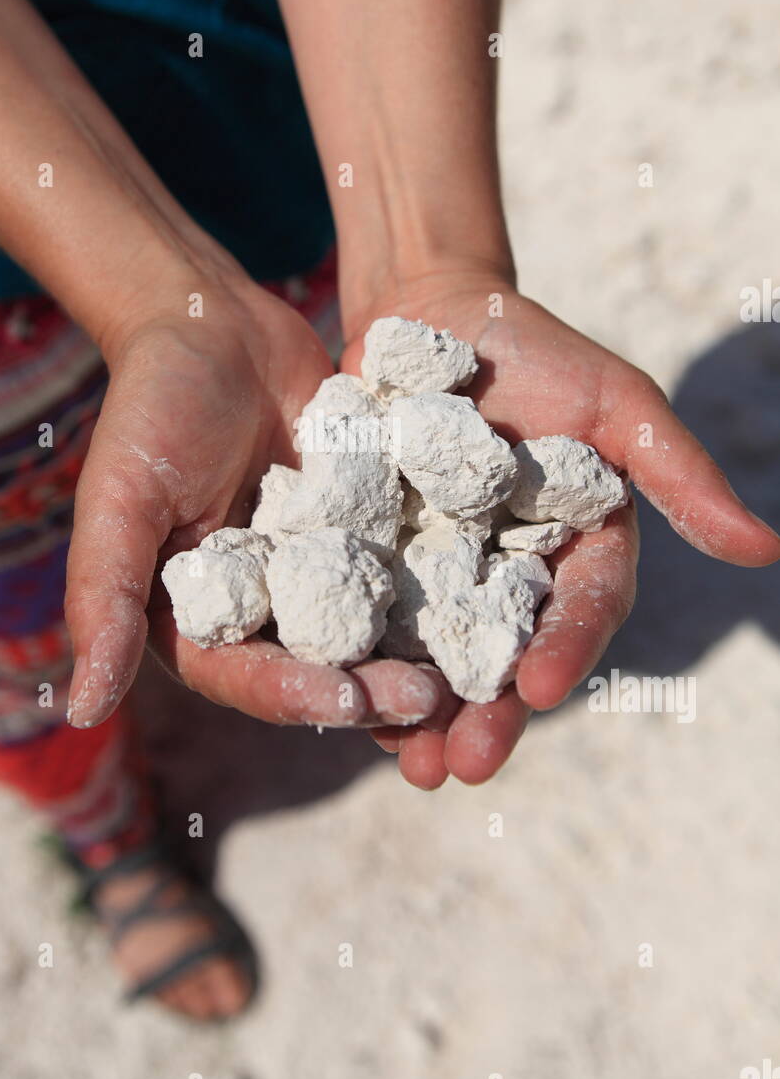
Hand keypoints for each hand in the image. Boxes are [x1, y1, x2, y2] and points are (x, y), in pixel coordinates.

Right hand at [65, 273, 455, 732]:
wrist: (218, 325)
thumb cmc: (152, 406)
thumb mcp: (120, 499)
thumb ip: (103, 597)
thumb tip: (81, 710)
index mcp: (196, 621)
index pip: (246, 678)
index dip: (295, 696)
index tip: (348, 702)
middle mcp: (261, 612)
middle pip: (319, 670)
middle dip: (372, 690)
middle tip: (431, 700)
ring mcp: (317, 575)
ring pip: (370, 633)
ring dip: (416, 657)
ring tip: (471, 673)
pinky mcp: (365, 535)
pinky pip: (403, 572)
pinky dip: (440, 593)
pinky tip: (488, 603)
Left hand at [340, 267, 779, 787]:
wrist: (431, 310)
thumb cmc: (538, 349)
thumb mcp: (616, 403)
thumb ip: (678, 473)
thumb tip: (765, 551)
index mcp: (576, 548)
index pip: (580, 609)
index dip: (565, 650)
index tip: (540, 690)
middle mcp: (510, 575)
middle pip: (504, 655)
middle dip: (487, 716)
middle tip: (466, 768)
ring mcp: (439, 572)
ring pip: (435, 655)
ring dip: (422, 716)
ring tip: (410, 766)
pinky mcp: (374, 558)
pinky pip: (368, 616)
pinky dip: (359, 661)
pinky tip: (341, 701)